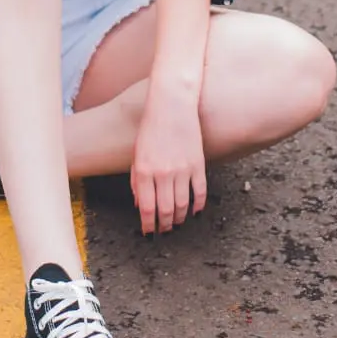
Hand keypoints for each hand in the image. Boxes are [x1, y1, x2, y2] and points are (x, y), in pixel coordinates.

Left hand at [130, 85, 205, 234]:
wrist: (172, 105)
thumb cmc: (151, 127)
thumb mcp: (137, 153)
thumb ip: (137, 180)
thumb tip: (139, 204)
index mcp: (144, 170)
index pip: (146, 207)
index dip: (148, 224)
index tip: (149, 232)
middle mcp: (162, 173)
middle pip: (165, 210)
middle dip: (164, 225)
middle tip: (164, 231)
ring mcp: (182, 169)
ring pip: (182, 205)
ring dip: (179, 218)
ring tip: (177, 223)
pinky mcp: (198, 164)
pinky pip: (199, 192)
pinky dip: (198, 206)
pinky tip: (195, 212)